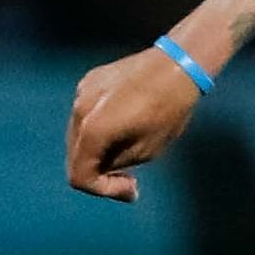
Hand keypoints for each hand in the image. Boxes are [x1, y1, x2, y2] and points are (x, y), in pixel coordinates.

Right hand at [66, 47, 204, 201]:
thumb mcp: (147, 150)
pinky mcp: (90, 81)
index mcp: (92, 131)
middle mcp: (79, 110)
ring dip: (98, 149)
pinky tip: (125, 124)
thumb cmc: (169, 109)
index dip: (103, 190)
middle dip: (100, 171)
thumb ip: (117, 163)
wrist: (178, 64)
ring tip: (129, 148)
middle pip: (76, 156)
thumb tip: (104, 168)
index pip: (79, 176)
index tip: (130, 188)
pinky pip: (87, 114)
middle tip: (128, 176)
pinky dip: (99, 127)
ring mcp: (82, 93)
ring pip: (79, 135)